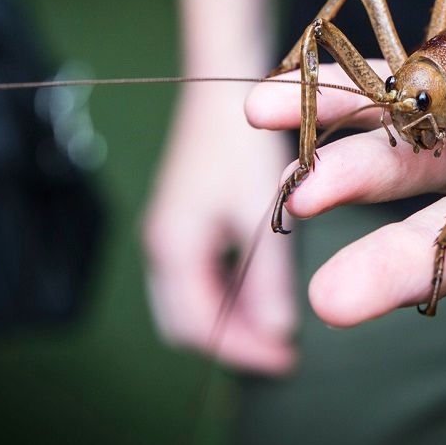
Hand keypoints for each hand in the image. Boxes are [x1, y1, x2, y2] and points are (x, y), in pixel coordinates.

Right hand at [144, 86, 296, 373]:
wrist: (221, 82)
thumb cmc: (242, 141)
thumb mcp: (260, 210)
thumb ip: (269, 274)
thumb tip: (279, 333)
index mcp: (172, 248)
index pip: (197, 327)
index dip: (241, 351)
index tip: (285, 363)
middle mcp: (160, 246)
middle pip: (186, 322)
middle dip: (231, 343)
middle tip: (282, 355)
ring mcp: (168, 233)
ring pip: (191, 301)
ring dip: (230, 320)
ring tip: (278, 331)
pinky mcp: (181, 220)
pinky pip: (197, 277)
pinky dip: (227, 295)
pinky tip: (265, 293)